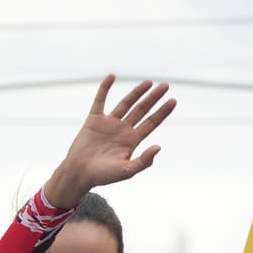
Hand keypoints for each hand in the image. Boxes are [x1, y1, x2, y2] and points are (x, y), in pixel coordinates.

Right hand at [45, 75, 175, 208]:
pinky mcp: (93, 120)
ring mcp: (108, 123)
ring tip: (149, 82)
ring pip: (126, 103)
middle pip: (141, 110)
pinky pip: (100, 100)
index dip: (162, 112)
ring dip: (137, 92)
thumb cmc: (103, 176)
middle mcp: (122, 129)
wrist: (79, 173)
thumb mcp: (127, 171)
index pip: (151, 123)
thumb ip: (144, 161)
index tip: (173, 101)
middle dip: (153, 98)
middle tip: (166, 86)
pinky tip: (112, 76)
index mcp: (132, 141)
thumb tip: (159, 147)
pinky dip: (105, 88)